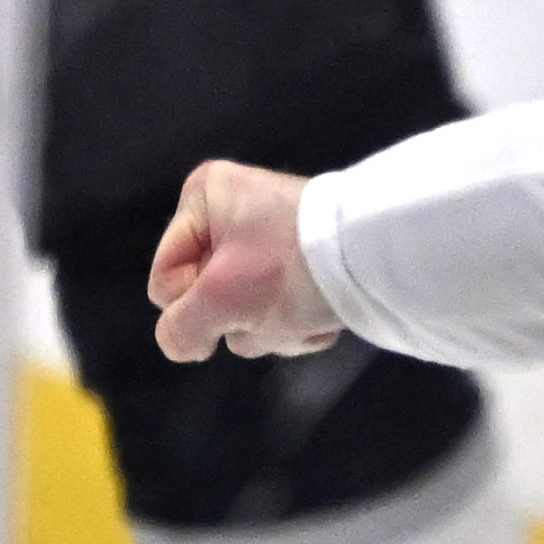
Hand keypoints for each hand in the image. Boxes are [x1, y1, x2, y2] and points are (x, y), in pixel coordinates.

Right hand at [148, 161, 342, 359]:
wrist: (377, 263)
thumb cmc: (292, 267)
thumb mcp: (222, 299)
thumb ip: (181, 328)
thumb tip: (178, 345)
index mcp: (204, 199)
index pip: (165, 281)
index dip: (192, 306)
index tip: (229, 301)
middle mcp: (233, 213)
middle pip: (207, 302)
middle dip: (241, 319)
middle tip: (272, 303)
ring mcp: (270, 244)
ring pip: (244, 317)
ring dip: (274, 329)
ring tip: (303, 311)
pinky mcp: (302, 270)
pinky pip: (280, 315)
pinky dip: (299, 325)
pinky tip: (322, 316)